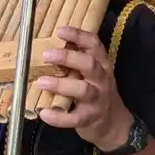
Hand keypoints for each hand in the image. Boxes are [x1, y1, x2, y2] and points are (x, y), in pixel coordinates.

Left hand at [35, 26, 132, 148]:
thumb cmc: (95, 92)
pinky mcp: (89, 118)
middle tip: (46, 55)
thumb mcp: (92, 74)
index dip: (78, 36)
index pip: (94, 45)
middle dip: (68, 57)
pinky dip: (58, 117)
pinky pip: (74, 118)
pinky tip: (44, 113)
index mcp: (101, 65)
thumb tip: (46, 47)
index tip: (60, 31)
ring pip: (83, 90)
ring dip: (61, 85)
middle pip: (89, 64)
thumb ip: (76, 62)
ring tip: (41, 82)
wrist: (113, 123)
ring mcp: (97, 100)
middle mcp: (101, 80)